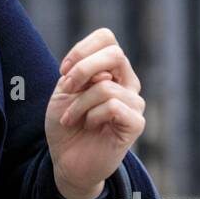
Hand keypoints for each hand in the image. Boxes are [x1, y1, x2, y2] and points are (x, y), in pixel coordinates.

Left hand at [45, 27, 145, 198]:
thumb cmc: (66, 124)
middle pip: (114, 54)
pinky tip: (89, 126)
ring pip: (106, 86)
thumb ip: (80, 72)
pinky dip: (92, 115)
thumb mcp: (65, 91)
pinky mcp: (136, 123)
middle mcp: (127, 82)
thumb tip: (102, 72)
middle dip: (82, 69)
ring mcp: (134, 102)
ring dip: (79, 103)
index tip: (63, 71)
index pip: (107, 38)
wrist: (67, 160)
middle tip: (66, 88)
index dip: (81, 49)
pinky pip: (113, 106)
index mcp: (111, 70)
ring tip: (71, 118)